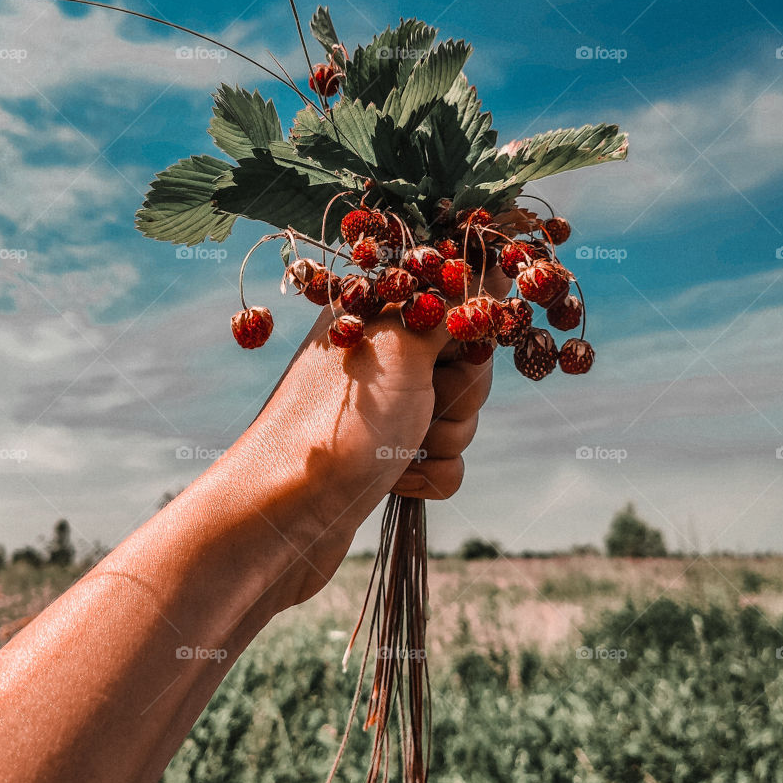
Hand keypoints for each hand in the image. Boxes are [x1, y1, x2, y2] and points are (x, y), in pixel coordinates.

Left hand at [230, 269, 505, 609]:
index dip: (466, 332)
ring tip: (398, 448)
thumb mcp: (402, 344)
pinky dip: (429, 476)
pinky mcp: (390, 462)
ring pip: (462, 419)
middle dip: (459, 394)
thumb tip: (492, 270)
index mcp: (378, 316)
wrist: (289, 512)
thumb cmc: (341, 419)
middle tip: (422, 401)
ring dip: (443, 439)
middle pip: (468, 366)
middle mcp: (382, 358)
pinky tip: (394, 481)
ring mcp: (387, 412)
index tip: (454, 350)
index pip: (454, 304)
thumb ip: (450, 305)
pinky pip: (448, 464)